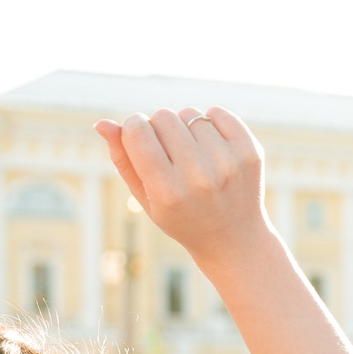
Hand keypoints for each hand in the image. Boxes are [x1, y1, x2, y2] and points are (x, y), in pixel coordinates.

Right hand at [95, 108, 271, 266]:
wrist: (235, 240)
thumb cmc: (182, 217)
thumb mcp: (146, 198)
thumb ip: (123, 160)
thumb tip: (102, 123)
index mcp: (168, 191)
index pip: (137, 130)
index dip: (133, 127)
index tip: (138, 138)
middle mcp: (199, 177)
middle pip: (163, 116)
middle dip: (160, 128)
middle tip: (169, 154)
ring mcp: (228, 164)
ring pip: (191, 114)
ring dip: (186, 128)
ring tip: (193, 155)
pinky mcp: (250, 153)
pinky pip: (218, 112)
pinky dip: (211, 121)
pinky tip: (212, 146)